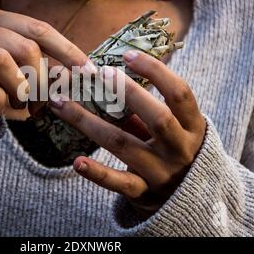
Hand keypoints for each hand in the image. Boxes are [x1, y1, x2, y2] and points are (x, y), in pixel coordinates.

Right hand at [0, 8, 90, 115]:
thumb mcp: (11, 64)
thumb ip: (38, 65)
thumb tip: (72, 75)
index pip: (39, 30)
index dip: (67, 50)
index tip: (88, 71)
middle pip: (24, 48)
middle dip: (41, 80)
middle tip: (40, 103)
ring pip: (1, 61)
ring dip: (18, 91)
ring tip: (19, 106)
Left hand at [49, 50, 205, 217]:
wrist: (191, 198)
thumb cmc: (174, 150)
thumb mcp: (174, 128)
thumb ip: (148, 107)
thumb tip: (110, 75)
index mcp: (193, 126)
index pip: (179, 93)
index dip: (156, 71)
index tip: (128, 54)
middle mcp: (180, 149)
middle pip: (158, 118)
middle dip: (129, 93)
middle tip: (100, 73)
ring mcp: (162, 173)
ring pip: (123, 145)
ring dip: (88, 122)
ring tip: (60, 103)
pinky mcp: (144, 193)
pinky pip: (119, 183)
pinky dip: (97, 173)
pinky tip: (77, 161)